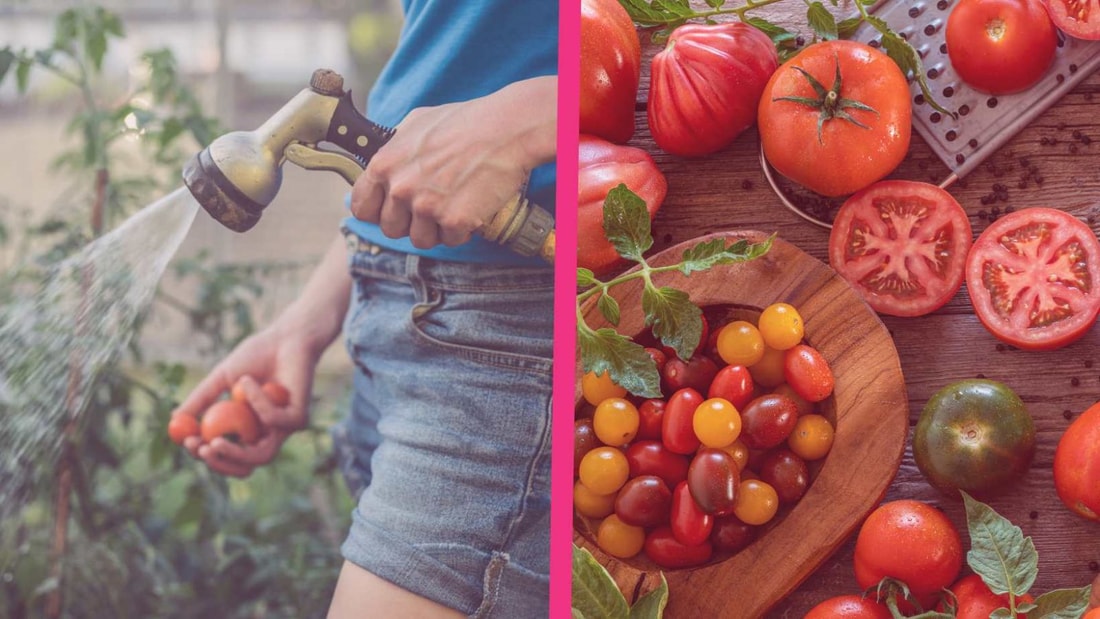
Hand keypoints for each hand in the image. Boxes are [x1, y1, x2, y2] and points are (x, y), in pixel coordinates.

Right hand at [172, 325, 316, 477]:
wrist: (286, 337)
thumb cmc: (256, 356)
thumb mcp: (221, 378)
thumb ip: (201, 399)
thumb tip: (175, 420)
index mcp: (248, 429)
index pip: (227, 454)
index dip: (207, 454)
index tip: (188, 442)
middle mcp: (268, 435)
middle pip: (245, 467)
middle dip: (220, 462)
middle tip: (202, 449)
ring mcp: (286, 430)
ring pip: (262, 457)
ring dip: (235, 450)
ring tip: (216, 437)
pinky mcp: (299, 419)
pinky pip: (271, 420)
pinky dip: (255, 401)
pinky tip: (248, 381)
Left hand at [351, 76, 556, 248]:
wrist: (506, 129)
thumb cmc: (466, 120)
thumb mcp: (418, 122)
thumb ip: (395, 147)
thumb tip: (386, 160)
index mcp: (385, 164)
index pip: (361, 208)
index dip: (377, 211)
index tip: (391, 210)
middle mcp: (401, 188)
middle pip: (391, 229)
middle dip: (410, 222)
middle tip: (432, 207)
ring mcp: (427, 207)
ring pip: (421, 240)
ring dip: (437, 229)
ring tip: (454, 205)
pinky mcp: (455, 220)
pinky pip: (452, 240)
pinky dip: (464, 230)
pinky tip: (472, 206)